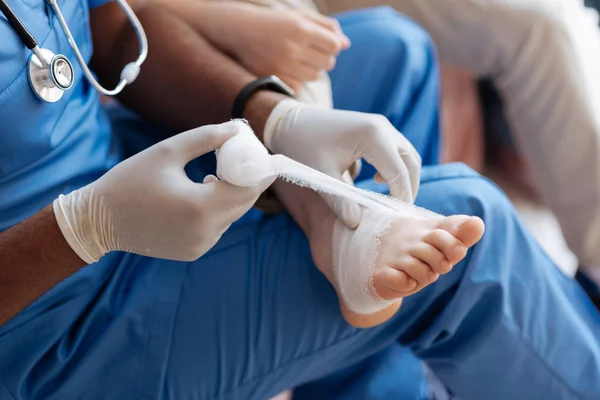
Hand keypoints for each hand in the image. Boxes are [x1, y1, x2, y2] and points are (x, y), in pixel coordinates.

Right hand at [53, 121, 273, 262]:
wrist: (99, 220)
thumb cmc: (130, 180)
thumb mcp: (168, 151)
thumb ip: (207, 138)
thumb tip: (237, 128)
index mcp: (202, 207)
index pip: (248, 189)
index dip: (261, 172)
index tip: (269, 158)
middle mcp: (206, 231)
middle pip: (243, 204)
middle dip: (247, 181)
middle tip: (243, 159)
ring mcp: (201, 245)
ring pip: (230, 216)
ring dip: (231, 195)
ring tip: (216, 174)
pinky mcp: (193, 251)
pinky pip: (216, 227)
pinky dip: (216, 210)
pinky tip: (201, 194)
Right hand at [214, 5, 349, 89]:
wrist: (237, 31)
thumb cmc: (273, 22)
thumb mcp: (298, 17)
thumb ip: (325, 27)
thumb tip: (346, 44)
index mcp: (301, 29)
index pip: (334, 45)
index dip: (333, 45)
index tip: (324, 43)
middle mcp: (292, 48)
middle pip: (328, 63)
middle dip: (324, 58)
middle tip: (310, 52)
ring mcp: (282, 66)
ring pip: (315, 76)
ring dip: (312, 69)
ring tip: (299, 59)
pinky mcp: (273, 78)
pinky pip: (299, 85)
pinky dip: (298, 79)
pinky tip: (288, 68)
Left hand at [264, 99, 421, 228]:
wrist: (291, 122)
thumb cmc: (303, 146)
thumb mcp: (320, 175)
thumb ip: (339, 201)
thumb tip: (356, 225)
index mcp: (372, 135)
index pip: (399, 172)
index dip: (401, 197)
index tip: (395, 220)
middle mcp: (382, 126)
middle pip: (411, 162)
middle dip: (408, 189)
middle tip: (398, 213)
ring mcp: (381, 124)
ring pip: (407, 155)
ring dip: (404, 178)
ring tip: (391, 201)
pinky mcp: (376, 127)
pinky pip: (397, 150)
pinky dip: (397, 167)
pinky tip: (378, 181)